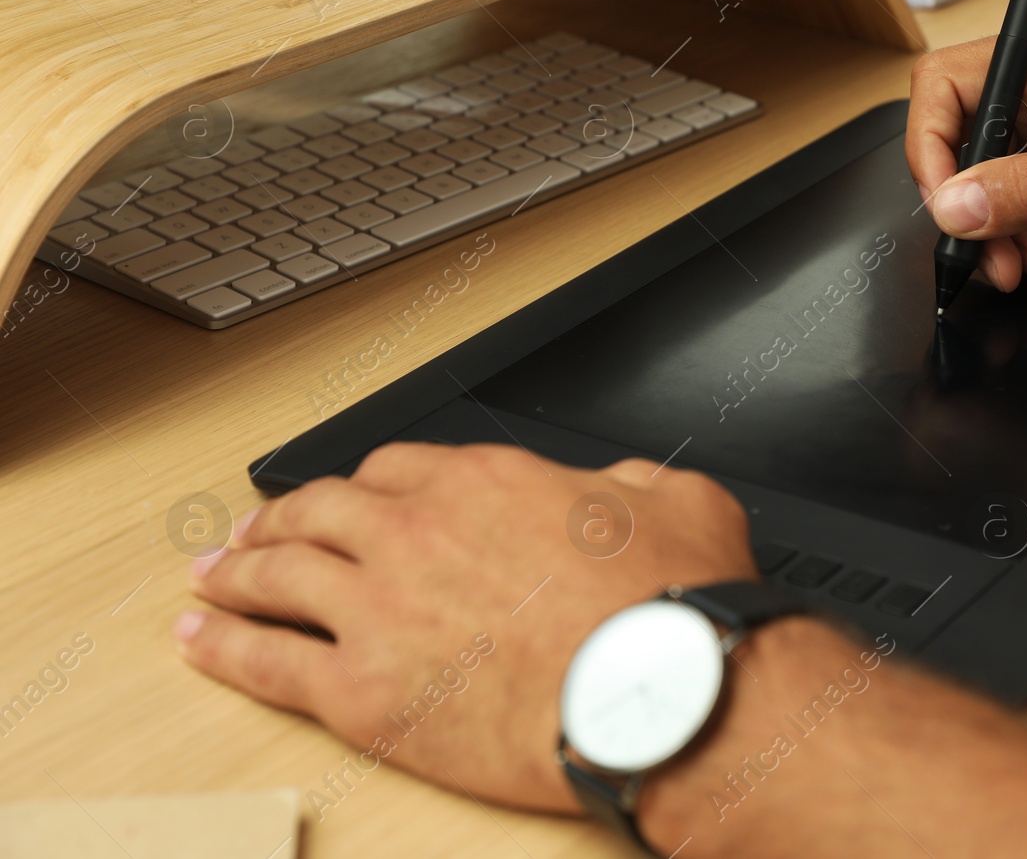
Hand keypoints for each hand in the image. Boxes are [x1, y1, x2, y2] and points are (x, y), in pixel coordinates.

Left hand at [175, 443, 756, 812]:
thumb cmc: (672, 612)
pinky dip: (223, 646)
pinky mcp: (363, 691)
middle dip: (280, 517)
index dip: (362, 488)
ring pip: (277, 573)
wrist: (660, 698)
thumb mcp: (682, 504)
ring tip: (211, 577)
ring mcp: (379, 608)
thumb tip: (628, 487)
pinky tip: (200, 639)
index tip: (351, 503)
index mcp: (484, 481)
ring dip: (235, 570)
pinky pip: (267, 661)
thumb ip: (638, 484)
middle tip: (257, 530)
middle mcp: (415, 530)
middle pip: (319, 511)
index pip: (392, 471)